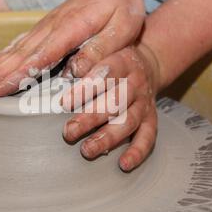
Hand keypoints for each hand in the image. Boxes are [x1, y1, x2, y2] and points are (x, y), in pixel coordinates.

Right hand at [0, 0, 144, 95]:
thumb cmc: (121, 6)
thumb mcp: (124, 27)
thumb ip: (102, 48)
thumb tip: (77, 71)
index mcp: (73, 27)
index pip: (43, 54)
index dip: (21, 73)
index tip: (1, 88)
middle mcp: (53, 26)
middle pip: (21, 53)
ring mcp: (45, 26)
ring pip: (15, 49)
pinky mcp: (44, 29)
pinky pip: (19, 44)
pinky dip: (2, 56)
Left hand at [61, 43, 161, 171]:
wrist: (147, 62)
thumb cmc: (113, 57)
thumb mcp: (102, 47)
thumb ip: (83, 57)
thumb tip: (60, 73)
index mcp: (122, 61)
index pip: (105, 73)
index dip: (85, 89)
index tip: (65, 102)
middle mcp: (135, 82)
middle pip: (114, 102)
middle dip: (90, 118)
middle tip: (69, 131)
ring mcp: (144, 102)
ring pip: (128, 121)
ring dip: (108, 138)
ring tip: (87, 150)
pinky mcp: (150, 118)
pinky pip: (148, 137)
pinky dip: (137, 152)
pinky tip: (123, 164)